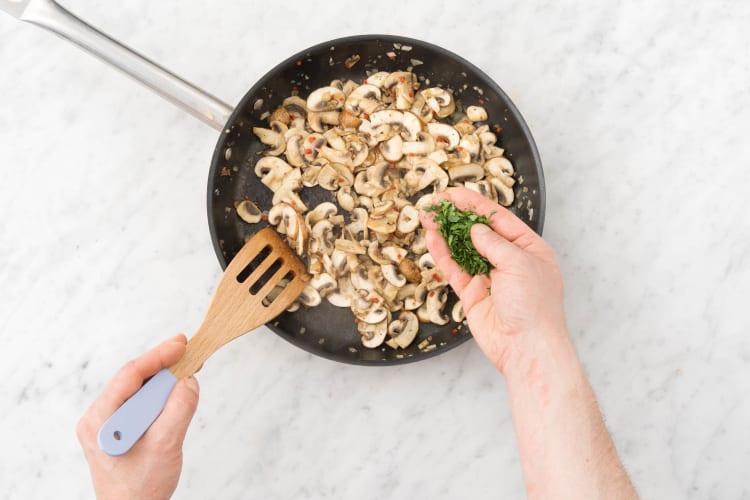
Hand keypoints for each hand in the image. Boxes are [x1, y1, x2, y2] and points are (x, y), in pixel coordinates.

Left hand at [77, 335, 198, 499]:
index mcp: (101, 421)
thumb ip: (178, 409)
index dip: (158, 356)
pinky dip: (161, 398)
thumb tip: (189, 380)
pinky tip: (176, 397)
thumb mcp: (165, 446)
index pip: (130, 375)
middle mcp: (100, 420)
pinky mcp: (121, 432)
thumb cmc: (140, 490)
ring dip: (164, 384)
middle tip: (189, 355)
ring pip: (139, 392)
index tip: (181, 344)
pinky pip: (141, 405)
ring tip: (186, 377)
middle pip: (134, 380)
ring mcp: (109, 427)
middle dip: (164, 367)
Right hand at [420, 187, 565, 371]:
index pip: (499, 219)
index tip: (453, 194)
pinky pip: (455, 270)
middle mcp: (509, 261)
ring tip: (427, 216)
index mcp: (529, 249)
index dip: (475, 205)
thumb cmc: (535, 306)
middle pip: (478, 232)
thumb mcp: (519, 264)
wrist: (527, 348)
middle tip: (435, 203)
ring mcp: (490, 277)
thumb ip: (494, 243)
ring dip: (445, 233)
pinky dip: (443, 255)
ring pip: (463, 249)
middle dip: (456, 217)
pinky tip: (432, 239)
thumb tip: (476, 230)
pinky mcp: (473, 294)